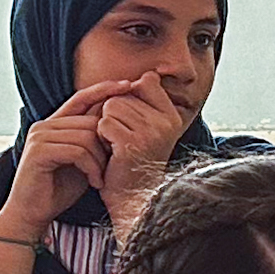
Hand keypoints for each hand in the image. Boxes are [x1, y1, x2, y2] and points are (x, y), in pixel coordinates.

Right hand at [0, 80, 135, 235]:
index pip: (82, 98)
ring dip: (101, 160)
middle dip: (108, 143)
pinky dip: (92, 167)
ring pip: (86, 136)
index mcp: (55, 124)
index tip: (129, 84)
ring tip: (101, 178)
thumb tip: (121, 121)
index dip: (104, 89)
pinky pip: (77, 151)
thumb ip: (95, 141)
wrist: (34, 213)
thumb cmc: (61, 188)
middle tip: (112, 166)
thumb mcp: (85, 160)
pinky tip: (95, 182)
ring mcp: (39, 137)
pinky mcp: (39, 152)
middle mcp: (45, 125)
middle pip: (90, 120)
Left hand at [92, 74, 190, 213]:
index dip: (130, 97)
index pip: (146, 82)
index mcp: (172, 116)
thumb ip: (147, 101)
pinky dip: (101, 137)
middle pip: (123, 95)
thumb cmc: (134, 161)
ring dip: (106, 126)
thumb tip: (147, 76)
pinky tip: (111, 152)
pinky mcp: (133, 142)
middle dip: (115, 115)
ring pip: (112, 106)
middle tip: (124, 140)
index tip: (132, 121)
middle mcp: (167, 122)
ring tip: (117, 145)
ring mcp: (151, 131)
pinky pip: (104, 123)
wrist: (133, 197)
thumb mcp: (148, 128)